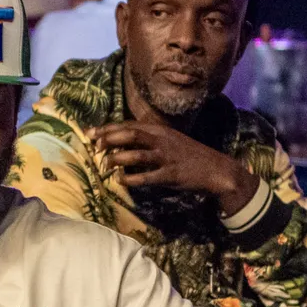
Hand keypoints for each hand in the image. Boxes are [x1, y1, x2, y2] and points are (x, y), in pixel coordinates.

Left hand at [88, 122, 258, 215]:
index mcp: (159, 130)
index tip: (89, 133)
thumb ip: (146, 139)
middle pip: (131, 134)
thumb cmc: (186, 155)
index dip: (108, 128)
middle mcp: (162, 140)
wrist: (216, 169)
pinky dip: (131, 179)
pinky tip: (120, 180)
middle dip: (109, 139)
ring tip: (105, 165)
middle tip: (95, 147)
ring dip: (118, 159)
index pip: (129, 125)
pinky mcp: (171, 174)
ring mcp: (167, 157)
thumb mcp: (168, 140)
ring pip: (137, 155)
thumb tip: (118, 141)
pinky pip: (147, 177)